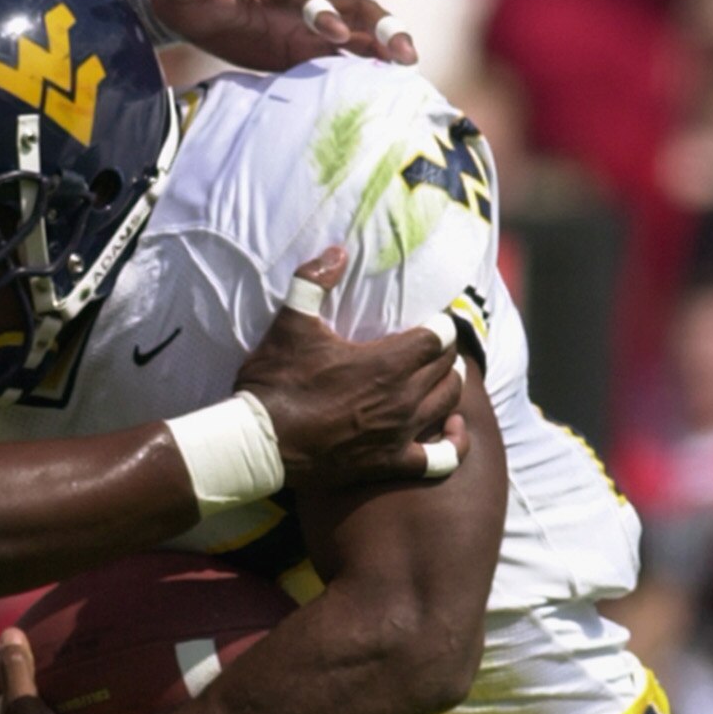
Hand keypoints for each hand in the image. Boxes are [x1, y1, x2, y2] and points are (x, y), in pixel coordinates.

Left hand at [148, 0, 418, 72]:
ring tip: (409, 69)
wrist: (193, 8)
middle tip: (404, 53)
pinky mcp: (305, 54)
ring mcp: (308, 32)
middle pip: (354, 11)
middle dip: (380, 28)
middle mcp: (303, 8)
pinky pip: (343, 63)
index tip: (332, 33)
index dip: (321, 13)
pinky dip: (366, 74)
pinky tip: (387, 92)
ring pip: (358, 36)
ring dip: (384, 50)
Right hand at [237, 249, 466, 490]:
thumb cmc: (276, 383)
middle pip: (448, 365)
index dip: (439, 324)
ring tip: (441, 374)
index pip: (439, 335)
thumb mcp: (290, 324)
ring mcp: (400, 434)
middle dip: (445, 350)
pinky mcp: (390, 462)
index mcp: (388, 362)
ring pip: (449, 401)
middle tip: (432, 343)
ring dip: (451, 383)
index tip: (430, 320)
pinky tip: (453, 428)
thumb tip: (337, 251)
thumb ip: (313, 281)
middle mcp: (404, 398)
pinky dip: (455, 441)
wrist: (258, 444)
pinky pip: (443, 458)